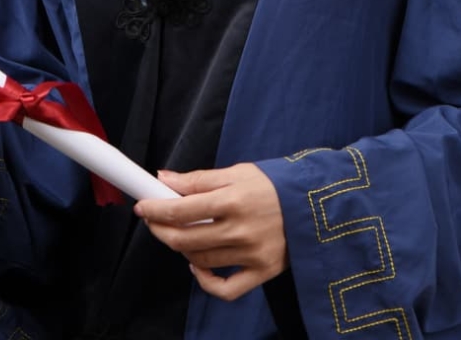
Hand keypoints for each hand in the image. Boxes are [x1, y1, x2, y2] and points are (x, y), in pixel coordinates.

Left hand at [135, 163, 287, 300]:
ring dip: (182, 249)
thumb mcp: (238, 172)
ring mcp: (252, 254)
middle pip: (186, 239)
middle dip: (161, 230)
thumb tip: (164, 179)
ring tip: (180, 234)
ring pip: (201, 260)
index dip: (157, 209)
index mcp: (234, 199)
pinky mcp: (262, 272)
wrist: (317, 202)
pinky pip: (227, 289)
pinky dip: (206, 282)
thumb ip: (199, 179)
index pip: (183, 209)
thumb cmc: (275, 183)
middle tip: (153, 222)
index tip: (143, 206)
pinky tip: (197, 266)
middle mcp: (241, 229)